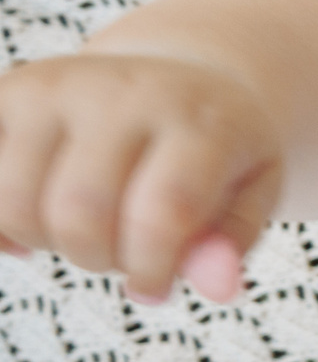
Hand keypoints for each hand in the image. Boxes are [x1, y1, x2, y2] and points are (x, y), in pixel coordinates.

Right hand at [0, 52, 279, 303]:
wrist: (182, 72)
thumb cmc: (216, 151)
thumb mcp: (250, 191)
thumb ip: (230, 242)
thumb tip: (218, 289)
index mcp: (200, 118)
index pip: (163, 211)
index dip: (150, 268)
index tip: (154, 286)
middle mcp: (127, 91)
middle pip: (79, 213)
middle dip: (96, 258)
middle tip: (120, 250)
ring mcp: (59, 85)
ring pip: (14, 203)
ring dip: (45, 241)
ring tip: (85, 226)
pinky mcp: (10, 91)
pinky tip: (34, 218)